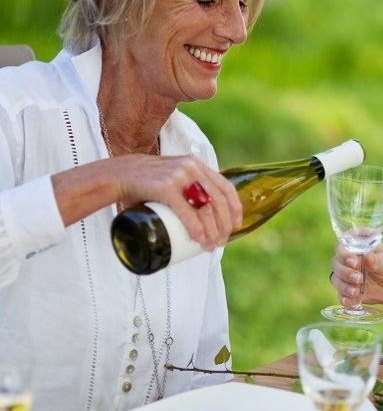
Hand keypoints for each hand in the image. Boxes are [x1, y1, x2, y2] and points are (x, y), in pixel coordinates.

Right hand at [112, 154, 241, 249]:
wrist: (118, 174)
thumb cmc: (147, 183)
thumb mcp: (173, 178)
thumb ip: (187, 188)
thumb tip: (204, 216)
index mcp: (197, 165)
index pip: (225, 188)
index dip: (234, 208)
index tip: (235, 226)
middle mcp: (192, 168)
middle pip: (218, 201)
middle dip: (223, 225)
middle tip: (220, 242)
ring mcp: (179, 176)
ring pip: (205, 208)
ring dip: (212, 231)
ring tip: (210, 245)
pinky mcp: (165, 187)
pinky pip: (186, 211)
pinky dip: (196, 227)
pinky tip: (200, 239)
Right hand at [330, 242, 382, 307]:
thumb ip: (378, 260)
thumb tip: (367, 257)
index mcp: (359, 246)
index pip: (344, 245)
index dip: (344, 253)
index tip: (353, 260)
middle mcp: (350, 259)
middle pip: (337, 262)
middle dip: (345, 271)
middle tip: (358, 278)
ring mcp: (348, 275)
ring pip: (336, 279)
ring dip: (344, 285)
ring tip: (356, 291)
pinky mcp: (349, 290)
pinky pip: (341, 294)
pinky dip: (344, 298)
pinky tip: (351, 301)